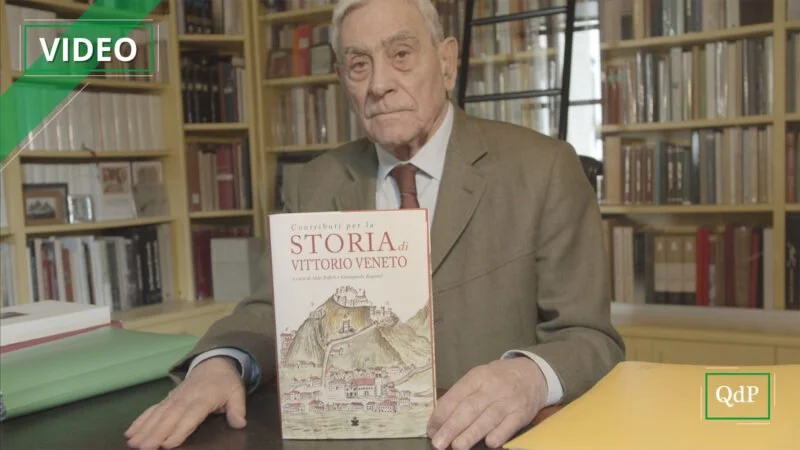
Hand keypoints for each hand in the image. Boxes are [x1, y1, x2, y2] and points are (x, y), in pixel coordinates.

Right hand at [124, 357, 246, 448]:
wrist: (213, 363)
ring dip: (144, 429)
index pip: (190, 415)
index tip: (168, 444)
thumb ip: (237, 408)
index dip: (179, 430)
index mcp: (203, 398)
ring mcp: (173, 399)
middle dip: (156, 433)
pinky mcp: (166, 399)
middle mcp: (185, 399)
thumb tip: (240, 424)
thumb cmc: (225, 382)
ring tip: (133, 443)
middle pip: (169, 417)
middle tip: (144, 448)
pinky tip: (130, 433)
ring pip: (157, 415)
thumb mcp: (237, 392)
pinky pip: (151, 410)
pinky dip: (140, 421)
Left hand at [427, 358, 547, 449]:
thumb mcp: (479, 377)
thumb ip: (460, 394)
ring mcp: (508, 401)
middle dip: (452, 427)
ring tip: (457, 446)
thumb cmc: (498, 379)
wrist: (532, 374)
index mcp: (478, 377)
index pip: (456, 395)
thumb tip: (439, 416)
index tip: (431, 428)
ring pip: (488, 419)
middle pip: (470, 408)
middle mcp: (493, 388)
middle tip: (438, 443)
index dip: (442, 413)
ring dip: (471, 434)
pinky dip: (499, 435)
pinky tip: (489, 443)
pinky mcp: (522, 414)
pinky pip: (509, 426)